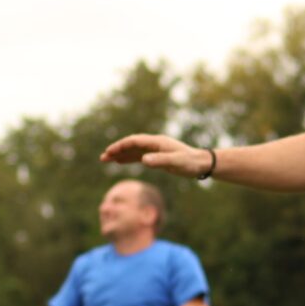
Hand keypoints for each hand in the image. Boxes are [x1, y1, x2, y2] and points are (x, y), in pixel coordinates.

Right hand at [99, 133, 213, 178]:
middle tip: (103, 158)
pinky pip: (139, 155)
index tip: (109, 152)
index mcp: (157, 142)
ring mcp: (155, 149)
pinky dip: (128, 158)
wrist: (202, 164)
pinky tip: (120, 162)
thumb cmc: (190, 163)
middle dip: (116, 150)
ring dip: (120, 154)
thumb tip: (143, 160)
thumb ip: (160, 160)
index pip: (134, 141)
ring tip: (106, 160)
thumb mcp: (175, 162)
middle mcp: (154, 143)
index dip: (121, 146)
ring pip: (133, 150)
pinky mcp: (157, 156)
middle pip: (131, 144)